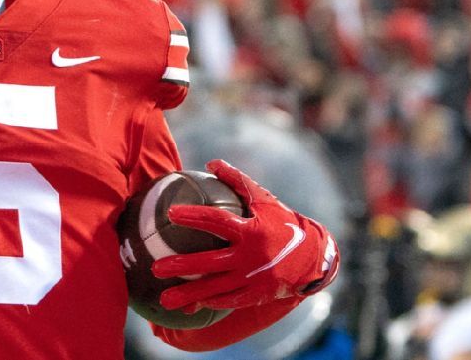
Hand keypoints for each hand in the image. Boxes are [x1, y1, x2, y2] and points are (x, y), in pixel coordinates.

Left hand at [151, 159, 338, 311]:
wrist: (314, 257)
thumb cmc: (283, 222)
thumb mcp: (264, 199)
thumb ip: (238, 180)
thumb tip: (212, 162)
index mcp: (251, 231)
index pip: (218, 221)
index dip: (194, 216)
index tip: (171, 213)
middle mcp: (251, 257)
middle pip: (210, 262)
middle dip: (182, 266)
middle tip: (156, 268)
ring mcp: (254, 279)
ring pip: (216, 289)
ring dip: (189, 295)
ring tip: (163, 300)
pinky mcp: (258, 295)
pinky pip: (229, 301)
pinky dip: (209, 304)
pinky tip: (188, 307)